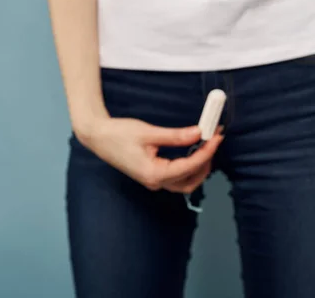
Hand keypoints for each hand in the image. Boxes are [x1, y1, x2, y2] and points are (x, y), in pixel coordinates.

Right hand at [79, 117, 223, 192]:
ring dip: (199, 167)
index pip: (189, 166)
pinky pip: (177, 177)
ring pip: (185, 183)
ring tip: (206, 146)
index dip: (207, 151)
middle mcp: (154, 182)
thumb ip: (175, 135)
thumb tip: (199, 133)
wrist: (98, 137)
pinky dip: (189, 167)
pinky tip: (193, 151)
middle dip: (206, 162)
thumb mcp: (149, 132)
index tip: (216, 137)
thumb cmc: (118, 134)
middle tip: (214, 141)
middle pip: (191, 181)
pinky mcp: (152, 176)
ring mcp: (153, 181)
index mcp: (153, 173)